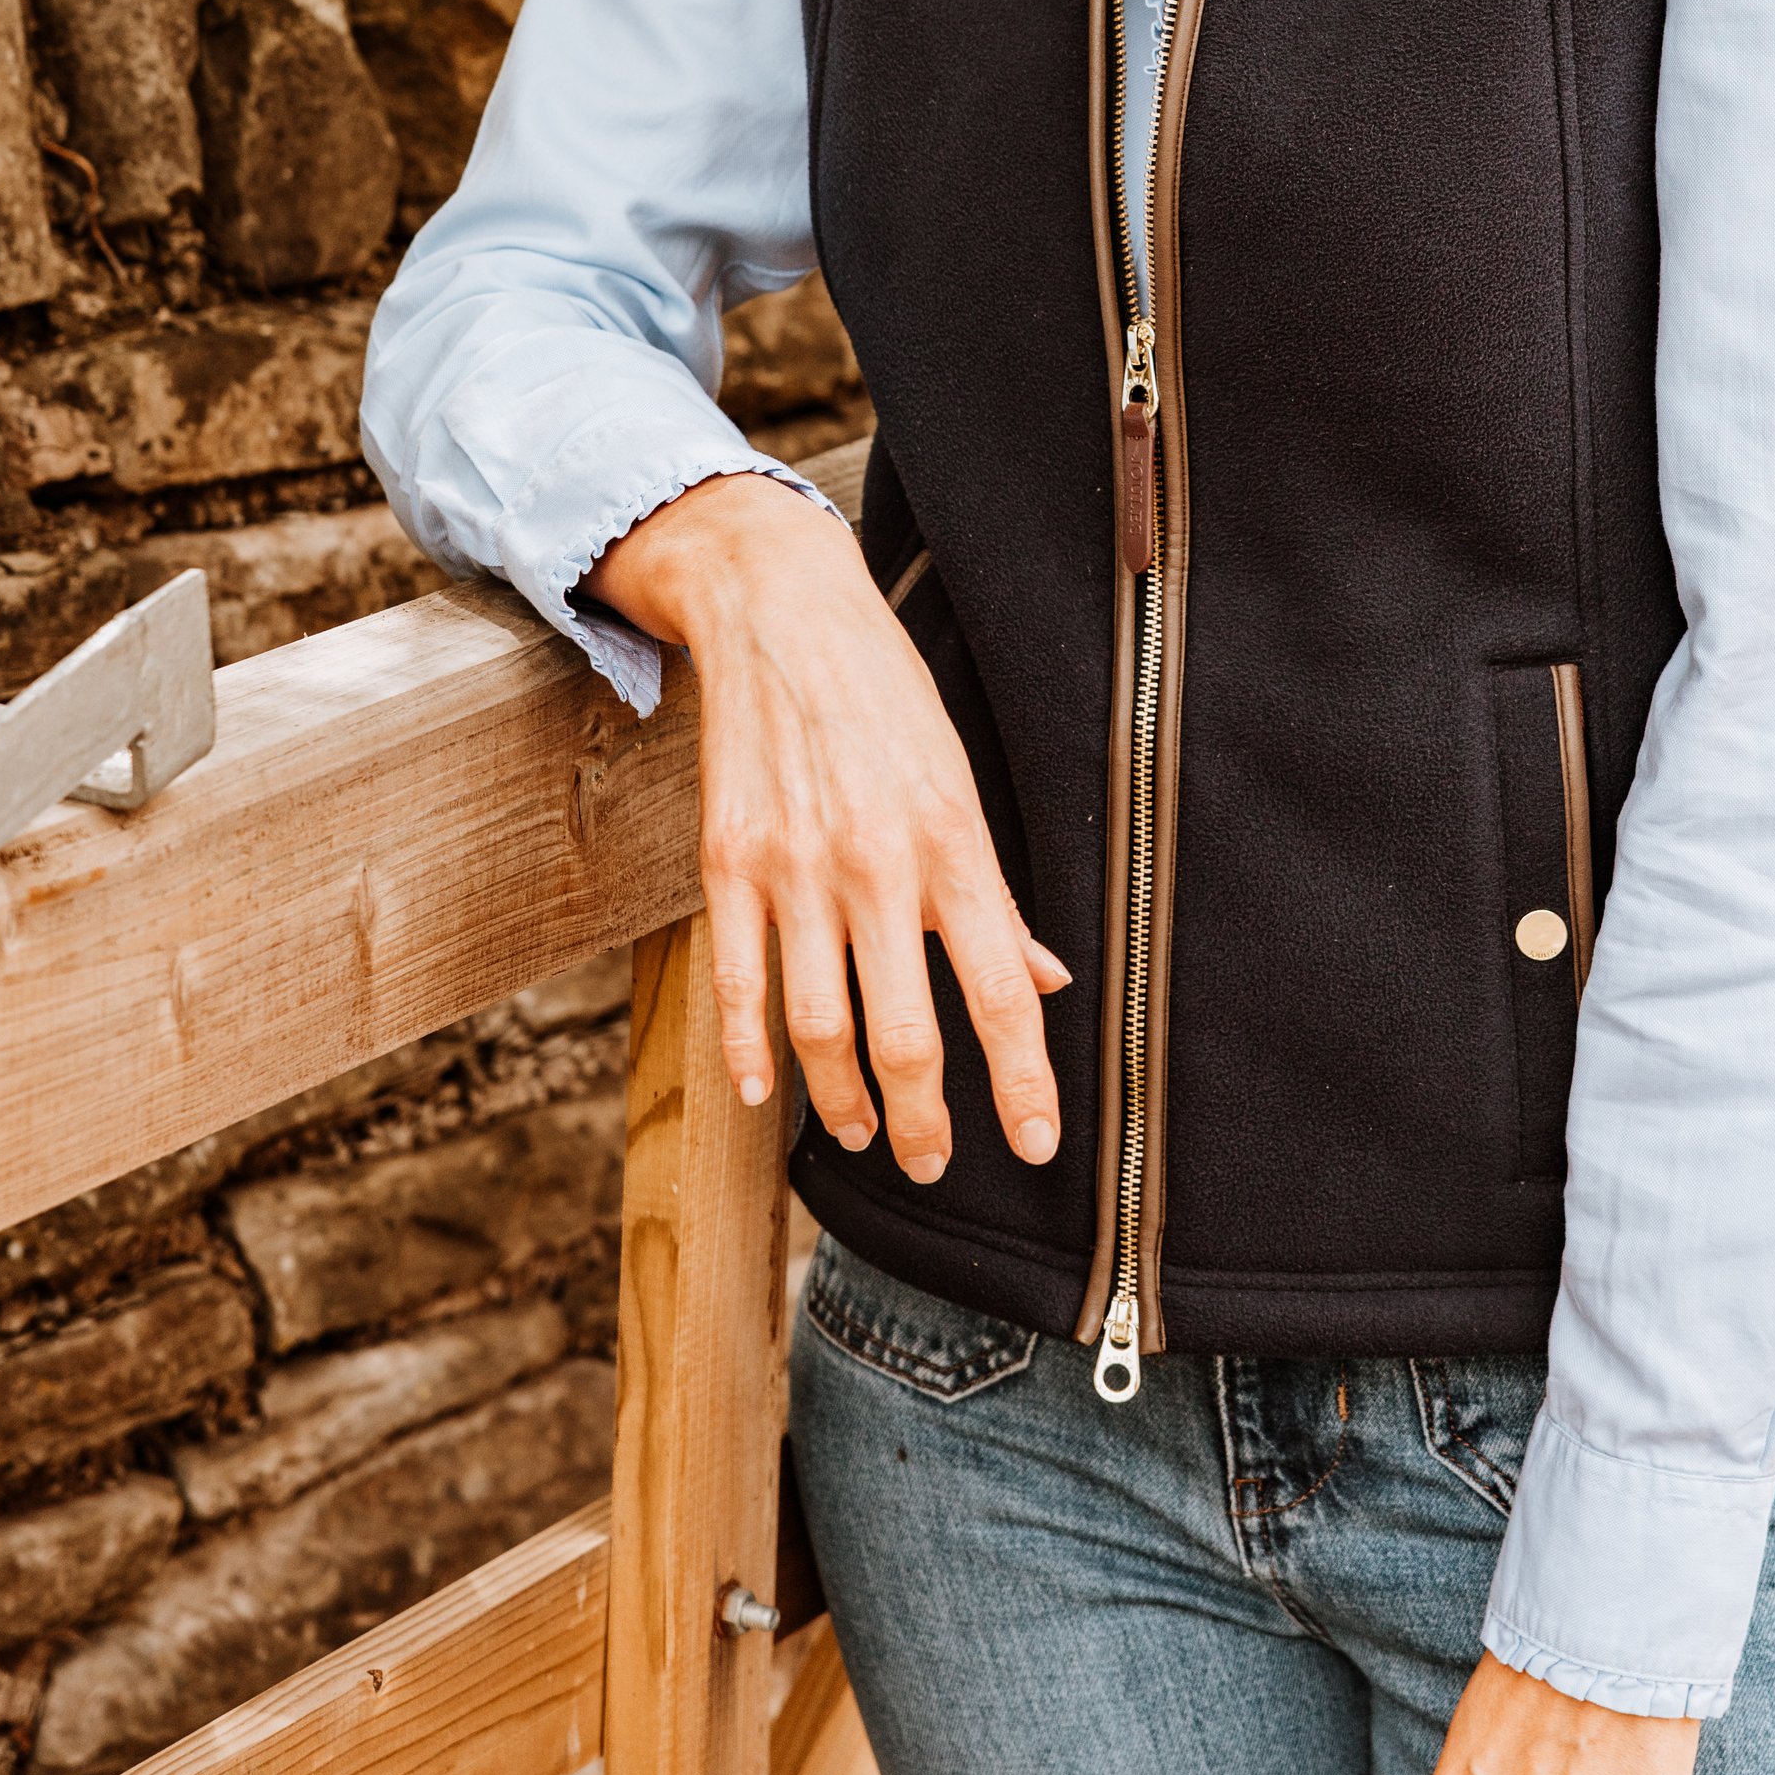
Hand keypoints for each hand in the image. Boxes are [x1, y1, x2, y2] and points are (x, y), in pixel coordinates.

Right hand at [587, 474, 1069, 1180]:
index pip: (1003, 990)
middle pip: (908, 1032)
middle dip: (924, 1121)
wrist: (782, 612)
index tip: (1036, 1145)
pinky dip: (749, 1049)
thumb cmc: (886, 698)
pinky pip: (740, 980)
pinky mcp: (729, 862)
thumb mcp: (962, 780)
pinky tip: (764, 1090)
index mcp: (952, 842)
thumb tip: (1046, 980)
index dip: (1024, 1081)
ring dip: (842, 1100)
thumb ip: (995, 893)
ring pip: (820, 1026)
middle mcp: (877, 863)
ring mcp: (795, 868)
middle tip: (932, 1162)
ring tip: (860, 1134)